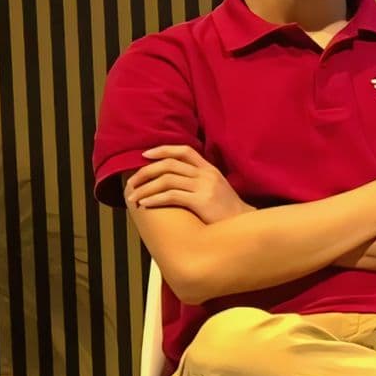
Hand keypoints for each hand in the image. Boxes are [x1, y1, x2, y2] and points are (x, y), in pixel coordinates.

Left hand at [126, 145, 244, 221]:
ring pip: (166, 180)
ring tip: (133, 197)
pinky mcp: (202, 201)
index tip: (144, 155)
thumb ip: (199, 180)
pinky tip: (145, 204)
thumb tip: (172, 180)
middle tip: (132, 182)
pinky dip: (154, 199)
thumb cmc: (226, 211)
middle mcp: (206, 174)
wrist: (244, 225)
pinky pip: (171, 196)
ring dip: (145, 188)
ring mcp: (205, 187)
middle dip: (146, 172)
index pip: (183, 150)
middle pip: (169, 164)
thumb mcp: (216, 188)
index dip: (162, 150)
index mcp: (209, 169)